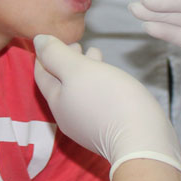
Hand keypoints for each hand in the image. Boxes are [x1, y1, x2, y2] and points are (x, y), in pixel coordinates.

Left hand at [34, 36, 180, 180]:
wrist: (142, 140)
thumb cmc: (109, 99)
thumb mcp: (79, 70)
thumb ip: (57, 55)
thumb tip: (38, 40)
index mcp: (57, 102)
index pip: (42, 76)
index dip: (44, 56)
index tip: (52, 39)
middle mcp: (69, 116)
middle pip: (61, 84)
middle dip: (66, 62)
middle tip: (77, 44)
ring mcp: (88, 125)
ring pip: (80, 92)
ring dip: (85, 71)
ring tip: (95, 52)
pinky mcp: (108, 128)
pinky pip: (96, 100)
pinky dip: (98, 83)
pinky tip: (111, 76)